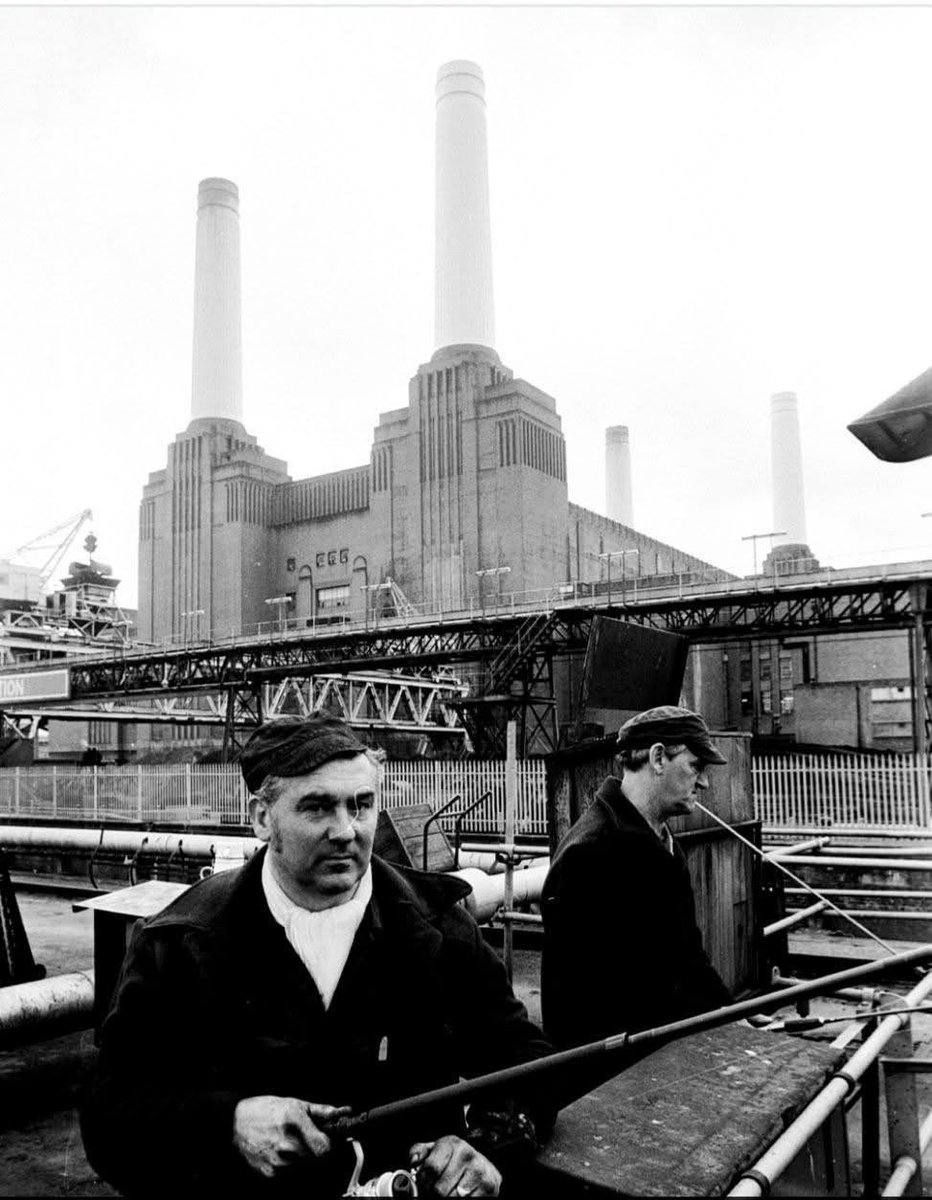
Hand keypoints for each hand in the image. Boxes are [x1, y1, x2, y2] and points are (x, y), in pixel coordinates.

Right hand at [232, 1095, 349, 1178]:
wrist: (234, 1124)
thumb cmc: (266, 1110)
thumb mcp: (296, 1104)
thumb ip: (322, 1111)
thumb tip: (345, 1111)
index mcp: (296, 1123)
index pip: (326, 1148)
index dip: (330, 1145)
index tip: (327, 1140)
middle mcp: (288, 1146)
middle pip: (318, 1160)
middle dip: (318, 1152)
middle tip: (310, 1142)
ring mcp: (278, 1164)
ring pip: (306, 1169)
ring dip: (306, 1160)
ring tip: (294, 1147)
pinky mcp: (270, 1176)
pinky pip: (291, 1176)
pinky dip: (293, 1168)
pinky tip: (284, 1155)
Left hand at [409, 1135, 501, 1195]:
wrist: (483, 1167)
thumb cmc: (455, 1160)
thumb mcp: (437, 1150)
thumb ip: (420, 1152)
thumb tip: (414, 1160)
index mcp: (453, 1143)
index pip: (431, 1168)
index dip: (424, 1180)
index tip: (425, 1182)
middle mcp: (468, 1155)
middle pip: (440, 1189)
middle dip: (435, 1193)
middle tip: (438, 1189)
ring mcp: (479, 1172)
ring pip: (452, 1199)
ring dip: (448, 1198)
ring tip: (450, 1191)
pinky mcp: (489, 1188)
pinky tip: (461, 1195)